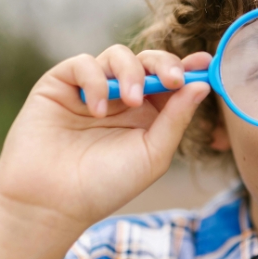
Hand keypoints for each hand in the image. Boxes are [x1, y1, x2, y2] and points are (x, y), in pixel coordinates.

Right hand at [0, 45, 211, 232]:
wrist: (52, 203)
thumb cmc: (105, 185)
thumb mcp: (152, 154)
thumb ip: (176, 119)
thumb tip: (202, 84)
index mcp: (148, 114)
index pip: (171, 80)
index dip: (189, 68)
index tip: (205, 63)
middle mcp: (121, 97)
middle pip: (148, 61)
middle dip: (164, 64)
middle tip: (173, 79)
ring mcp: (91, 89)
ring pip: (117, 55)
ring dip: (131, 73)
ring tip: (131, 102)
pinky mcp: (60, 85)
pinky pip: (83, 64)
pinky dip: (96, 81)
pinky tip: (96, 110)